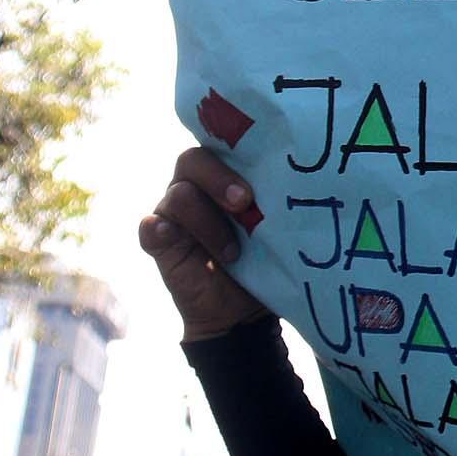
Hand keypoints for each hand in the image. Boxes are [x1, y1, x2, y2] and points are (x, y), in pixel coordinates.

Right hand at [138, 147, 273, 341]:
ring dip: (209, 222)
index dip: (234, 144)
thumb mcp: (279, 228)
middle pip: (193, 160)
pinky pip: (150, 228)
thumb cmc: (269, 260)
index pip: (221, 143)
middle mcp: (196, 186)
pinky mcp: (159, 240)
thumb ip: (279, 203)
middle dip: (219, 178)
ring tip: (233, 253)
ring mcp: (173, 212)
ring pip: (180, 195)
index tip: (264, 165)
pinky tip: (172, 237)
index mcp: (227, 174)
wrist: (245, 312)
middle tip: (245, 202)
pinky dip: (159, 230)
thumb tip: (306, 187)